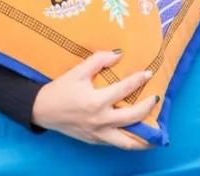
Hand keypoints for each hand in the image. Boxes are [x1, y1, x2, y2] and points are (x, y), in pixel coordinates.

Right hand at [32, 50, 157, 148]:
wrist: (42, 110)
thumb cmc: (60, 89)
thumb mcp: (77, 71)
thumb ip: (98, 60)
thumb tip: (118, 55)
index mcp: (96, 101)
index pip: (124, 89)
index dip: (138, 80)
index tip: (148, 74)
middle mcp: (100, 120)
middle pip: (133, 116)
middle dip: (148, 106)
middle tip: (156, 98)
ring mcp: (99, 134)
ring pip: (129, 141)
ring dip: (145, 137)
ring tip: (156, 131)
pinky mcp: (95, 141)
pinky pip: (117, 144)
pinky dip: (130, 141)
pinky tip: (137, 136)